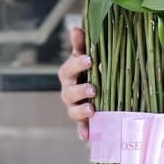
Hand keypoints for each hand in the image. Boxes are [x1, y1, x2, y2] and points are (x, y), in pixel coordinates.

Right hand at [59, 26, 93, 141]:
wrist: (94, 93)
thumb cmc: (90, 70)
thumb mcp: (87, 56)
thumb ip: (82, 44)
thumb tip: (76, 27)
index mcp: (69, 74)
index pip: (69, 68)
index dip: (77, 64)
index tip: (89, 59)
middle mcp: (69, 92)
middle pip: (69, 92)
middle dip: (80, 90)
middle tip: (93, 88)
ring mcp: (74, 108)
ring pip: (73, 111)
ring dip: (81, 111)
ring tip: (92, 110)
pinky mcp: (82, 123)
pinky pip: (81, 129)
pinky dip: (83, 132)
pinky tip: (87, 136)